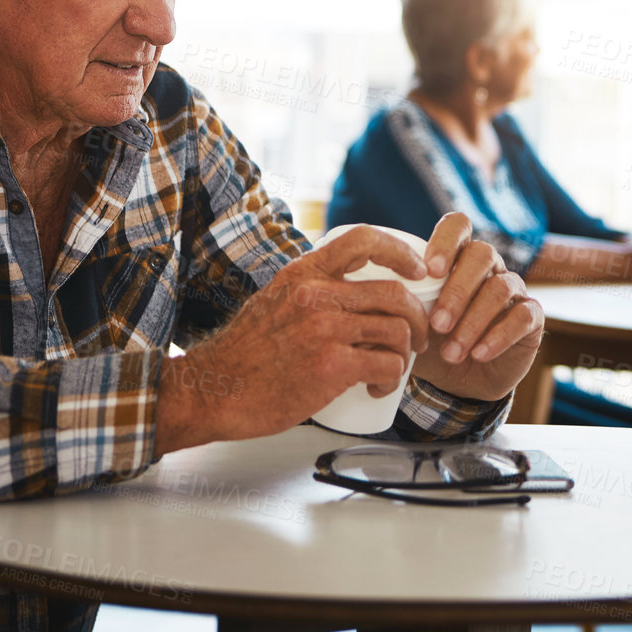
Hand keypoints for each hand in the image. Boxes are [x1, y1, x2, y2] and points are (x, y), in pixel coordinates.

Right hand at [156, 225, 434, 452]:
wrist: (212, 391)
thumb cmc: (244, 355)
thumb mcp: (274, 300)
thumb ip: (310, 290)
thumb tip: (352, 291)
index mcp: (303, 273)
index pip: (363, 240)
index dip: (400, 252)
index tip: (419, 271)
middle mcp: (315, 294)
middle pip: (394, 293)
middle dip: (417, 318)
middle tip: (417, 338)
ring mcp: (324, 329)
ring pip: (398, 331)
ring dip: (405, 355)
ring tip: (391, 370)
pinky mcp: (332, 365)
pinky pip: (388, 364)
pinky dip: (392, 379)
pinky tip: (376, 388)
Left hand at [411, 213, 544, 401]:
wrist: (461, 383)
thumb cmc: (431, 345)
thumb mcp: (409, 326)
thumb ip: (395, 308)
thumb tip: (371, 303)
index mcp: (457, 258)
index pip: (458, 226)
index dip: (446, 241)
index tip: (429, 272)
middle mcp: (489, 267)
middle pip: (482, 254)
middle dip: (457, 290)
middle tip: (437, 324)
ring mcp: (513, 289)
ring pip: (501, 287)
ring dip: (473, 320)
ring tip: (452, 353)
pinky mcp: (530, 317)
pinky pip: (522, 315)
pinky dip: (499, 336)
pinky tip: (478, 354)